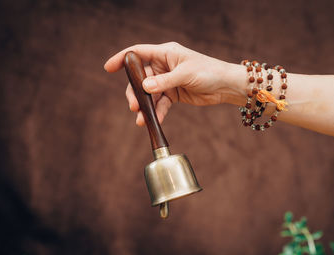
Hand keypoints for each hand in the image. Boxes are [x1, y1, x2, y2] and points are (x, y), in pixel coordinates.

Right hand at [104, 42, 244, 125]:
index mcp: (165, 54)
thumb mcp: (186, 74)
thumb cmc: (208, 72)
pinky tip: (153, 121)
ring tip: (141, 119)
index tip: (108, 68)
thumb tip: (144, 87)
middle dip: (135, 92)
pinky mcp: (173, 94)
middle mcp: (164, 66)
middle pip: (140, 78)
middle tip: (133, 106)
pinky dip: (156, 112)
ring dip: (144, 106)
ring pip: (149, 94)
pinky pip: (160, 104)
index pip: (138, 53)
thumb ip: (164, 81)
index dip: (122, 59)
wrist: (225, 86)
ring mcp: (168, 81)